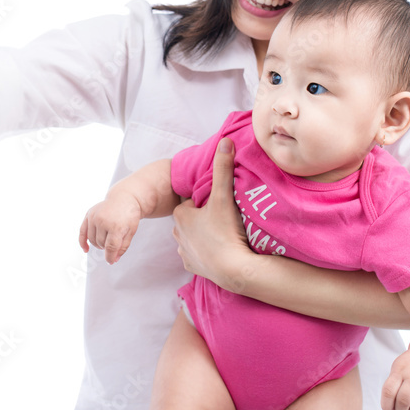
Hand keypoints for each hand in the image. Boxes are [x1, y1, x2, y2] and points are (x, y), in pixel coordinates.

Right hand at [79, 195, 142, 263]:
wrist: (124, 198)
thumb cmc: (129, 216)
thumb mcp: (131, 231)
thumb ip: (123, 246)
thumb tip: (113, 260)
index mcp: (116, 226)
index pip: (110, 247)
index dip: (110, 257)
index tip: (111, 261)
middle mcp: (103, 221)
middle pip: (101, 244)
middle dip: (107, 247)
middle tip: (114, 241)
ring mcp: (95, 217)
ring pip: (92, 240)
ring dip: (98, 244)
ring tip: (107, 239)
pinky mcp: (89, 214)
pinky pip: (82, 232)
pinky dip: (82, 242)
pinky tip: (85, 249)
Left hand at [172, 138, 250, 288]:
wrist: (232, 268)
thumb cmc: (226, 231)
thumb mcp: (224, 197)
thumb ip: (223, 168)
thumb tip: (225, 141)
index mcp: (181, 215)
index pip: (192, 201)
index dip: (206, 201)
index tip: (219, 203)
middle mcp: (177, 233)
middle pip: (192, 219)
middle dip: (204, 217)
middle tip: (223, 218)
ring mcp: (183, 251)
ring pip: (193, 236)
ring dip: (204, 235)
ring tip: (222, 234)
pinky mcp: (190, 266)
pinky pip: (196, 254)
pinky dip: (205, 252)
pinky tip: (218, 250)